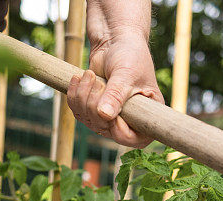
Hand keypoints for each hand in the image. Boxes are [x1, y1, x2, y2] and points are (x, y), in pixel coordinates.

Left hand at [67, 32, 163, 147]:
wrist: (116, 40)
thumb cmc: (130, 54)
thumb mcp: (126, 73)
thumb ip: (116, 95)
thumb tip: (105, 115)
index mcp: (147, 115)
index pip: (134, 139)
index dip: (119, 130)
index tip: (111, 112)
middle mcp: (129, 119)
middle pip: (106, 129)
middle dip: (95, 105)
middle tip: (96, 82)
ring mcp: (110, 115)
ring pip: (89, 121)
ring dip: (83, 97)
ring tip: (88, 76)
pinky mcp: (94, 107)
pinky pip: (79, 112)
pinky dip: (74, 96)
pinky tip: (78, 78)